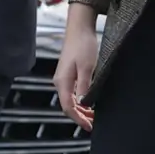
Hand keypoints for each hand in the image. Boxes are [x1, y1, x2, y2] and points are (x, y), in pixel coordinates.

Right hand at [54, 2, 98, 130]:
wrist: (80, 27)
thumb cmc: (83, 44)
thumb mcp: (86, 67)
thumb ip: (84, 86)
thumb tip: (84, 104)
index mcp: (63, 81)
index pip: (68, 107)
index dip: (78, 119)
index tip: (89, 126)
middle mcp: (60, 81)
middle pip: (68, 106)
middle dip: (80, 116)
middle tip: (94, 123)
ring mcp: (63, 78)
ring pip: (70, 100)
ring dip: (81, 109)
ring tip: (94, 115)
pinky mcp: (68, 74)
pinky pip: (72, 93)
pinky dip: (81, 101)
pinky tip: (90, 102)